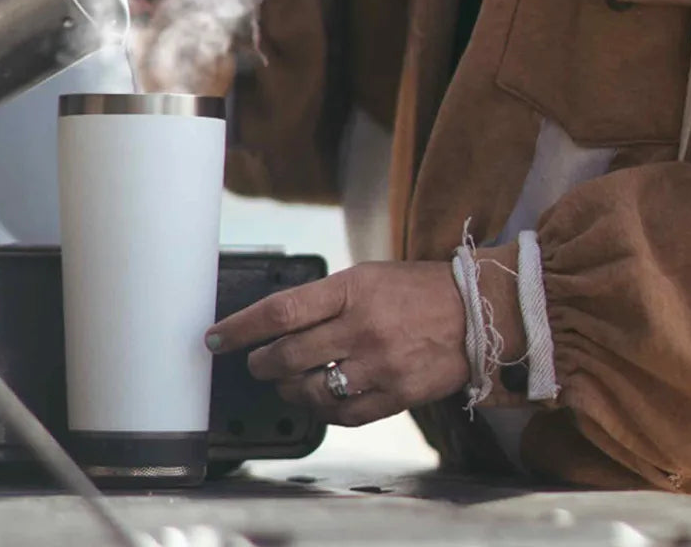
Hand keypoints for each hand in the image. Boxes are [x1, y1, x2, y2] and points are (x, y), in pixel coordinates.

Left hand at [205, 262, 471, 425]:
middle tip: (257, 363)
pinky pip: (342, 414)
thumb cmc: (416, 290)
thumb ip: (326, 299)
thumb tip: (278, 323)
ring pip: (309, 390)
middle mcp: (362, 326)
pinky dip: (323, 409)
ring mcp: (379, 364)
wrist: (475, 313)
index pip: (281, 311)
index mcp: (352, 288)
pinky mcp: (395, 395)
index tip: (215, 338)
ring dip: (288, 389)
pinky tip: (321, 398)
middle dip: (261, 364)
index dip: (240, 328)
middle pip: (287, 356)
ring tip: (288, 382)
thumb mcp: (368, 276)